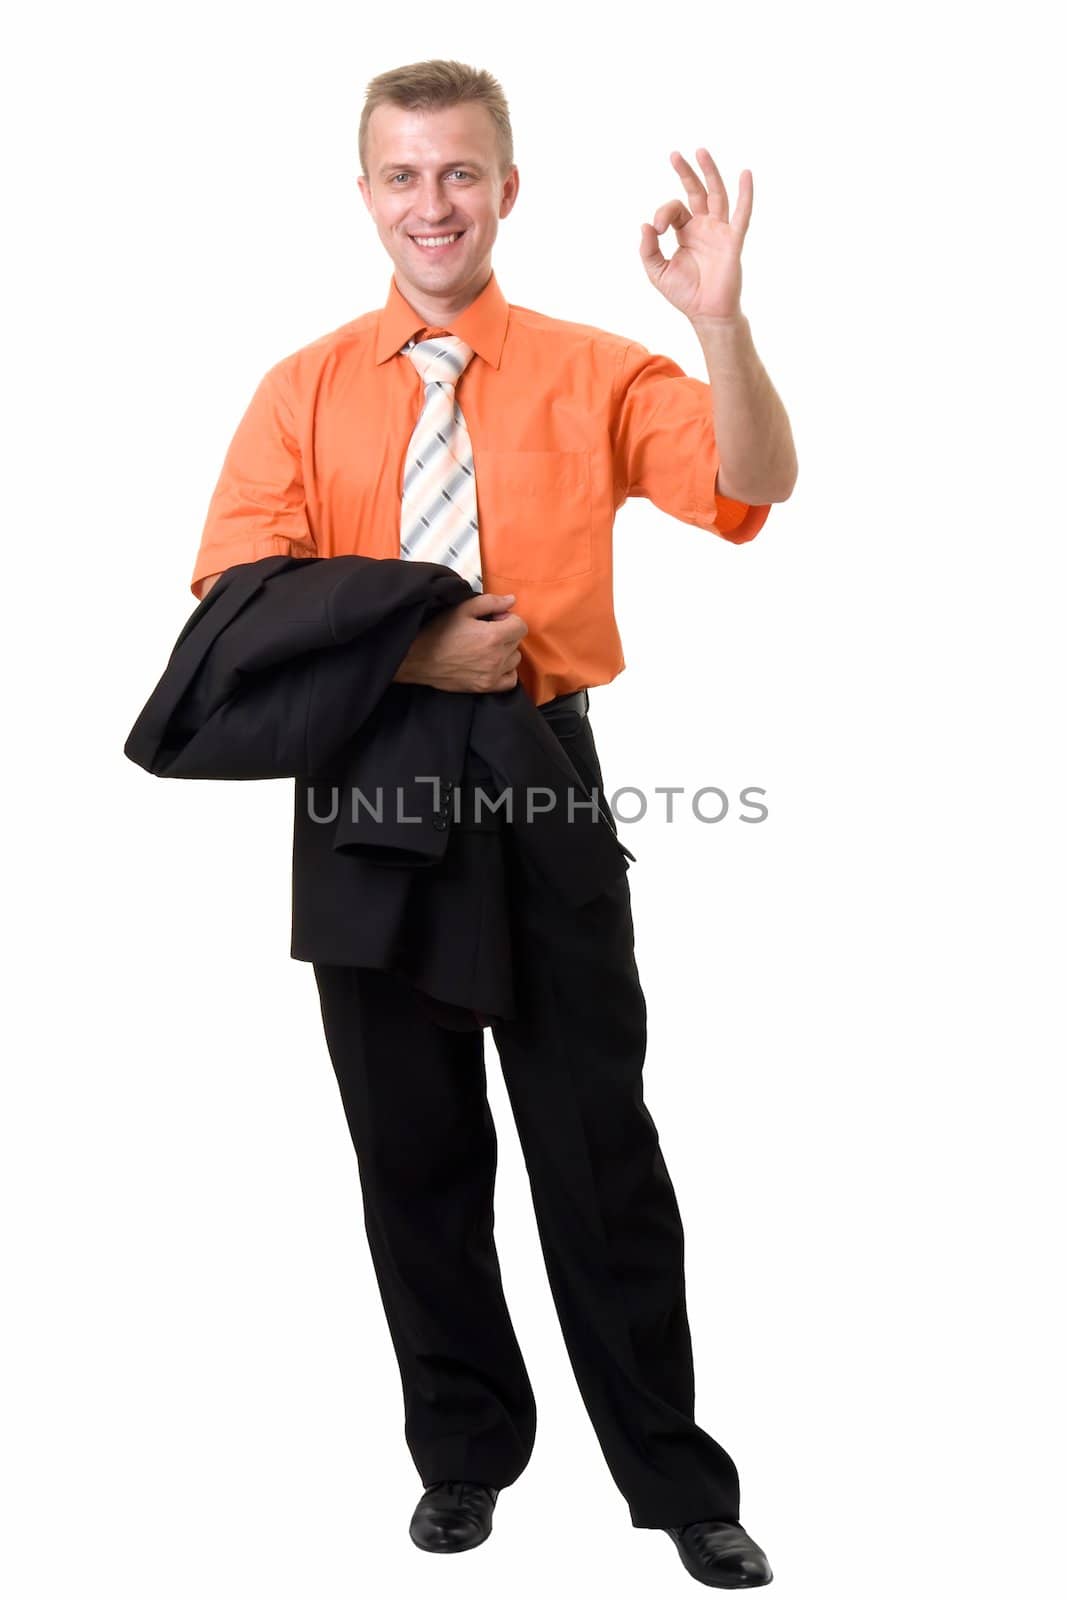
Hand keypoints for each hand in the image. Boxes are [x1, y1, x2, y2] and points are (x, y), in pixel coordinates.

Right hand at [393, 591, 527, 692]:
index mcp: (494, 636)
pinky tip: (492, 664)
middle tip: (485, 632)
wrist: (418, 659)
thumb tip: (512, 600)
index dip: (508, 619)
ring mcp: (493, 675)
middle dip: (506, 633)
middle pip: (517, 641)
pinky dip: (506, 671)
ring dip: (506, 652)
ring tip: (486, 648)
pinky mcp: (486, 687)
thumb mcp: (462, 609)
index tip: (493, 620)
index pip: (521, 625)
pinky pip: (510, 680)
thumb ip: (491, 602)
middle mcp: (497, 657)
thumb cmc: (438, 631)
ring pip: (515, 660)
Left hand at [639, 149, 751, 322]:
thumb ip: (647, 249)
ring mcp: (720, 231)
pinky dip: (745, 195)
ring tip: (701, 151)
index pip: (674, 209)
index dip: (662, 214)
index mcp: (687, 231)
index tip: (656, 230)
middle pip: (697, 191)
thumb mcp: (657, 271)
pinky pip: (742, 215)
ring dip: (710, 173)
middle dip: (686, 172)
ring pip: (717, 195)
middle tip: (674, 154)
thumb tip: (645, 224)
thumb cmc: (685, 294)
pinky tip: (745, 174)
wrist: (706, 313)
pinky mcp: (733, 241)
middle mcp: (704, 226)